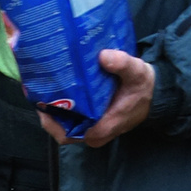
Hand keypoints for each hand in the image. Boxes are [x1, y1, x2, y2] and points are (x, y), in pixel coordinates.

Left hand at [39, 50, 154, 148]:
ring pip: (64, 125)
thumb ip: (122, 64)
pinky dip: (61, 108)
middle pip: (60, 130)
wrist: (154, 94)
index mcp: (100, 129)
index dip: (50, 120)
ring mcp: (90, 131)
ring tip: (42, 87)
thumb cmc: (142, 86)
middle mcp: (92, 134)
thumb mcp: (136, 72)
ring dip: (53, 109)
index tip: (40, 100)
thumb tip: (103, 56)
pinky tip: (55, 90)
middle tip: (37, 88)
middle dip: (48, 112)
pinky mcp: (91, 123)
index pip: (66, 133)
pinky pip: (70, 120)